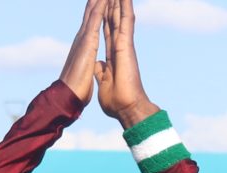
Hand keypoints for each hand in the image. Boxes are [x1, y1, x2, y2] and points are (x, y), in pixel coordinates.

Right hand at [59, 0, 103, 104]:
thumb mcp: (86, 72)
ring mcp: (84, 38)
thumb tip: (93, 64)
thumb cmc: (77, 87)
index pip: (93, 22)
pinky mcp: (87, 42)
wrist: (69, 95)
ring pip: (93, 11)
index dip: (98, 9)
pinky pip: (94, 20)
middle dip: (98, 0)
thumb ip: (90, 64)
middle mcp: (83, 37)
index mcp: (85, 45)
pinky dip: (99, 8)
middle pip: (92, 12)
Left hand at [95, 0, 156, 126]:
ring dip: (119, 1)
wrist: (126, 108)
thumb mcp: (103, 81)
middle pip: (114, 18)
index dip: (104, 15)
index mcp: (113, 54)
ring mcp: (124, 44)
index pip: (107, 29)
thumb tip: (99, 65)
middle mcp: (120, 46)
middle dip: (112, 3)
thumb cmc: (116, 101)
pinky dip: (126, 7)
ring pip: (121, 15)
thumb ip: (101, 71)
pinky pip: (126, 21)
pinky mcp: (126, 45)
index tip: (103, 2)